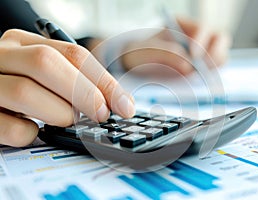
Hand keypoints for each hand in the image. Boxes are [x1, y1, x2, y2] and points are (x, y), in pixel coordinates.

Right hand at [0, 29, 134, 146]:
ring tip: (66, 120)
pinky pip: (11, 128)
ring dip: (59, 113)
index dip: (103, 81)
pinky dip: (31, 133)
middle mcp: (3, 56)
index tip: (123, 105)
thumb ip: (78, 80)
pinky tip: (34, 129)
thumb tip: (120, 102)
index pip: (73, 54)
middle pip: (47, 64)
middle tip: (101, 115)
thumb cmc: (22, 83)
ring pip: (27, 93)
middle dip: (84, 94)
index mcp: (25, 42)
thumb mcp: (48, 73)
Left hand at [121, 17, 230, 75]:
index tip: (193, 56)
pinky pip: (214, 72)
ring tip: (201, 78)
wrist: (136, 66)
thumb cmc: (140, 54)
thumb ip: (166, 54)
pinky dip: (211, 77)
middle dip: (214, 55)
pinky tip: (201, 84)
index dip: (201, 42)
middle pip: (219, 40)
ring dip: (214, 67)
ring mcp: (201, 52)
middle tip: (203, 70)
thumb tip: (188, 66)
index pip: (203, 29)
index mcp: (183, 25)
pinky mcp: (202, 68)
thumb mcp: (146, 51)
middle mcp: (196, 36)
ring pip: (220, 57)